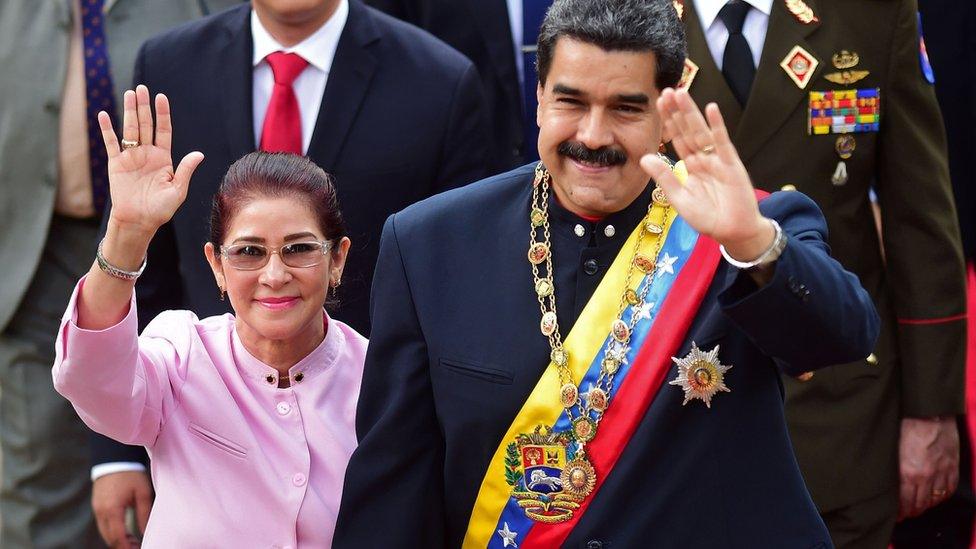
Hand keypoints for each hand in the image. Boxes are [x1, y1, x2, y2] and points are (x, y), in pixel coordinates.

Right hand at [92, 470, 152, 547]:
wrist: (114, 459)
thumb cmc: (131, 474)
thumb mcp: (143, 493)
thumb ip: (145, 514)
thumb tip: (146, 532)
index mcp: (112, 509)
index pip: (118, 537)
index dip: (127, 547)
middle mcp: (101, 512)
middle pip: (109, 538)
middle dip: (123, 546)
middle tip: (138, 546)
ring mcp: (96, 509)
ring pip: (105, 533)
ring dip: (118, 540)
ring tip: (134, 541)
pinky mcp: (96, 506)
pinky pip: (103, 525)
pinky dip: (113, 532)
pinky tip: (125, 532)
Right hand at [98, 84, 203, 238]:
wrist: (139, 221)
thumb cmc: (160, 209)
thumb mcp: (178, 190)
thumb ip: (185, 169)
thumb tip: (199, 153)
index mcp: (163, 158)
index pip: (164, 130)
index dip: (163, 114)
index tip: (161, 97)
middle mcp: (147, 154)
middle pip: (146, 125)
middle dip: (144, 106)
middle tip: (141, 88)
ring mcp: (131, 157)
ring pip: (130, 129)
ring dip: (129, 111)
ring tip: (129, 94)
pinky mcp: (116, 163)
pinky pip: (111, 143)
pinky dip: (107, 129)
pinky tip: (104, 114)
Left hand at [640, 88, 773, 260]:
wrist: (733, 232)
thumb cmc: (708, 218)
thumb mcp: (680, 199)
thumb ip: (665, 177)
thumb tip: (645, 157)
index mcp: (691, 166)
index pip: (677, 139)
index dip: (668, 122)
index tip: (658, 103)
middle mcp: (704, 159)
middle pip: (688, 130)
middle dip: (677, 111)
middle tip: (667, 90)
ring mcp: (718, 160)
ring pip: (701, 131)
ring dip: (691, 113)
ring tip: (681, 93)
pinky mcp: (731, 165)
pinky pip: (722, 142)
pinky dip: (717, 125)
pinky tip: (710, 109)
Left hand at [898, 416, 959, 519]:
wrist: (929, 413)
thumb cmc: (905, 426)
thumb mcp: (893, 450)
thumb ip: (894, 469)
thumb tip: (890, 483)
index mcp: (907, 473)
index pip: (904, 502)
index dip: (901, 511)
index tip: (897, 515)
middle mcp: (925, 477)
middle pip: (920, 503)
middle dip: (912, 511)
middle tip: (906, 514)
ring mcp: (941, 472)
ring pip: (935, 499)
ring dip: (927, 506)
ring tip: (919, 507)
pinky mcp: (952, 466)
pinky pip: (949, 489)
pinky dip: (943, 496)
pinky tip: (936, 498)